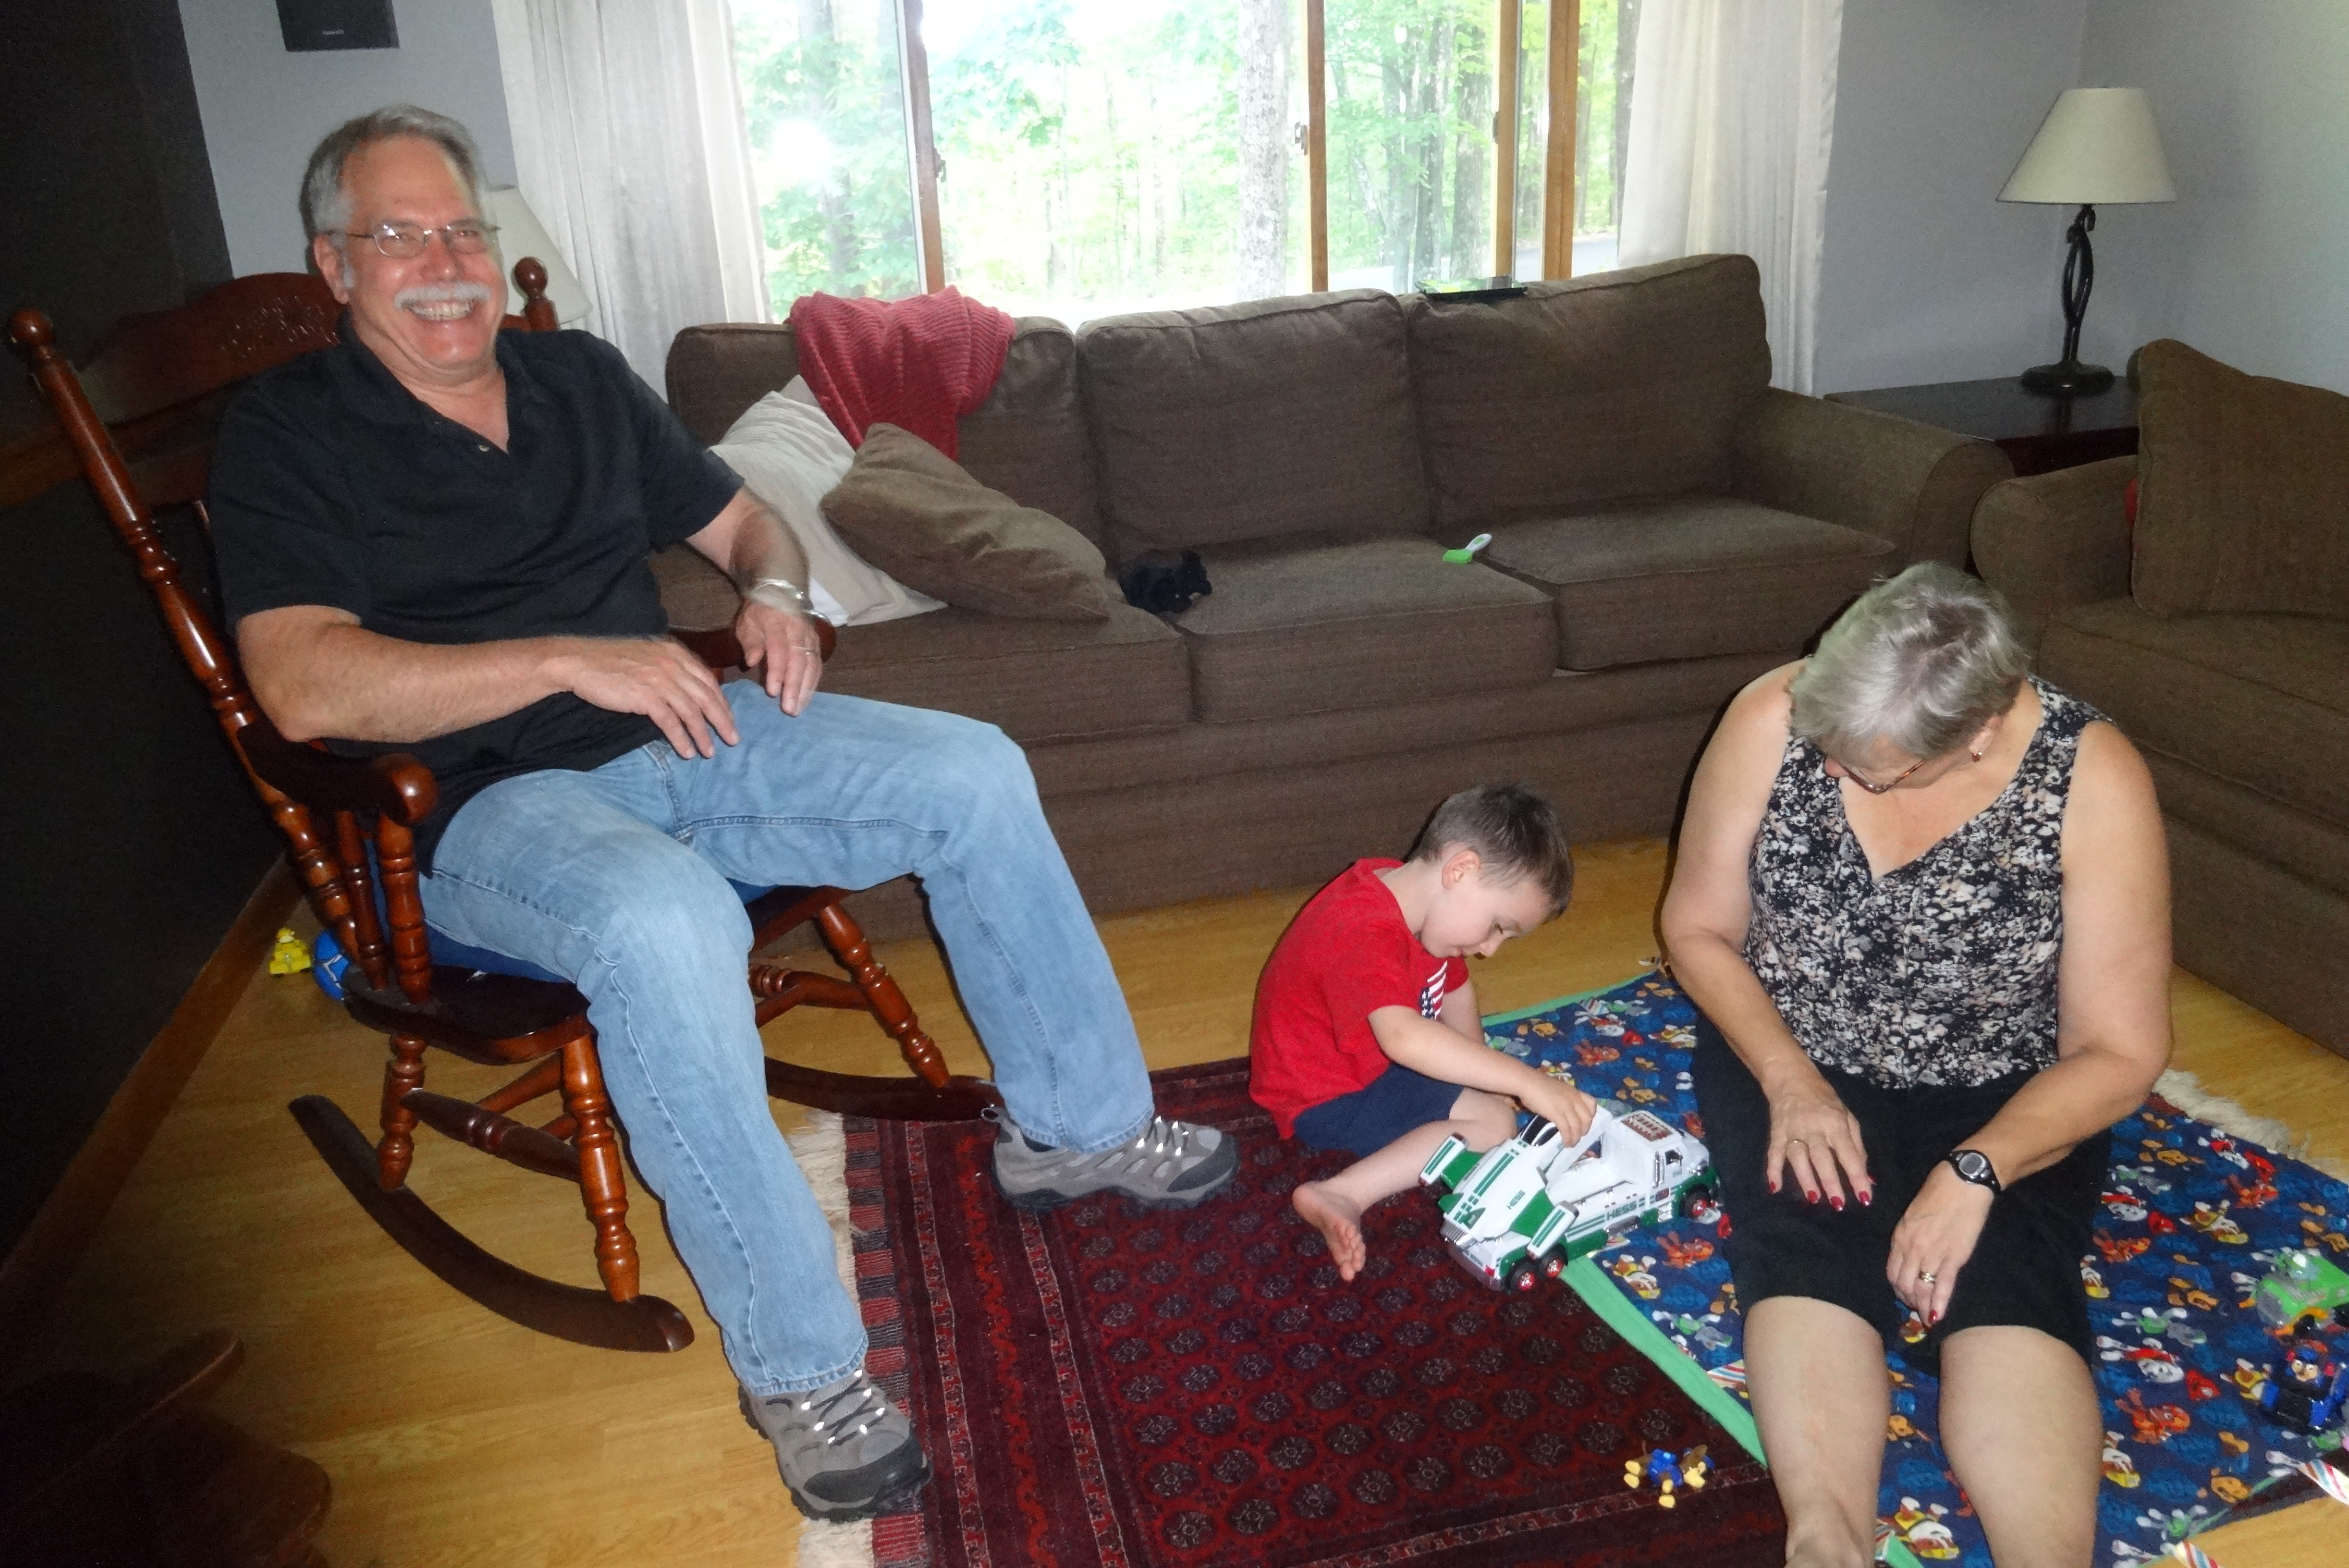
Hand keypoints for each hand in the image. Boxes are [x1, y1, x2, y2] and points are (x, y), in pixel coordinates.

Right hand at [553, 636, 739, 757]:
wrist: (579, 661)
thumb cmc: (610, 662)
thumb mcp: (647, 657)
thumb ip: (669, 668)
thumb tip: (688, 690)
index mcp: (675, 653)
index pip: (708, 680)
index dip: (722, 702)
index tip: (729, 719)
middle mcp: (672, 664)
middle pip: (707, 697)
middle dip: (723, 721)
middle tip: (733, 740)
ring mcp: (659, 679)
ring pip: (692, 712)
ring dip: (703, 735)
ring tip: (709, 752)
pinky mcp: (645, 696)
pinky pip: (671, 722)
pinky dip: (682, 739)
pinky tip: (687, 751)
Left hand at [735, 601, 824, 716]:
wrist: (781, 592)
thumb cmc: (759, 613)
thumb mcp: (747, 623)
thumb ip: (750, 642)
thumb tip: (750, 662)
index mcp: (776, 624)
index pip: (779, 650)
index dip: (777, 672)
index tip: (772, 692)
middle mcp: (797, 631)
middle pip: (799, 661)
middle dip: (794, 687)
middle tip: (789, 709)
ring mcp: (810, 637)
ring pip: (811, 665)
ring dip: (805, 689)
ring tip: (798, 709)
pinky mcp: (817, 644)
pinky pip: (818, 665)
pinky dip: (813, 683)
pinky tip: (806, 698)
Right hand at [1523, 1075, 1597, 1143]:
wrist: (1528, 1082)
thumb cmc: (1537, 1083)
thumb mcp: (1557, 1088)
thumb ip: (1563, 1097)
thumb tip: (1560, 1108)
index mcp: (1574, 1092)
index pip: (1592, 1104)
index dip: (1591, 1115)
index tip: (1585, 1121)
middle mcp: (1574, 1100)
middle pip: (1587, 1118)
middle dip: (1584, 1129)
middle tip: (1578, 1135)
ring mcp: (1567, 1107)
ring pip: (1577, 1127)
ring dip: (1576, 1138)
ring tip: (1571, 1144)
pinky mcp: (1557, 1115)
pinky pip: (1567, 1130)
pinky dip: (1568, 1138)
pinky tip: (1565, 1143)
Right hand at [1761, 1062, 1873, 1208]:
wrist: (1791, 1078)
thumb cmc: (1825, 1101)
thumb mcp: (1847, 1117)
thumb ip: (1856, 1147)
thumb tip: (1867, 1177)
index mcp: (1836, 1124)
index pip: (1848, 1154)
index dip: (1857, 1176)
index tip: (1865, 1197)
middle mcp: (1814, 1128)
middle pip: (1822, 1158)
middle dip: (1830, 1181)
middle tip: (1838, 1205)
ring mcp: (1793, 1130)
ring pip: (1798, 1157)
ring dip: (1805, 1178)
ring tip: (1814, 1199)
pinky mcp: (1776, 1132)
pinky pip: (1774, 1153)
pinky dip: (1772, 1170)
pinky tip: (1774, 1187)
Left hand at [1887, 1162, 1994, 1323]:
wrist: (1962, 1182)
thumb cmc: (1939, 1192)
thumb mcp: (1913, 1214)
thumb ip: (1909, 1236)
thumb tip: (1910, 1254)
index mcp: (1900, 1236)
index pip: (1892, 1272)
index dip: (1897, 1288)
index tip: (1904, 1296)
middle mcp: (1912, 1248)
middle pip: (1904, 1284)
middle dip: (1909, 1301)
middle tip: (1917, 1310)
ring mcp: (1932, 1253)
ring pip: (1921, 1288)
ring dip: (1923, 1306)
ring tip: (1926, 1318)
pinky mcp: (1954, 1256)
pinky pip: (1944, 1285)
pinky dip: (1939, 1303)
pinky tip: (1938, 1316)